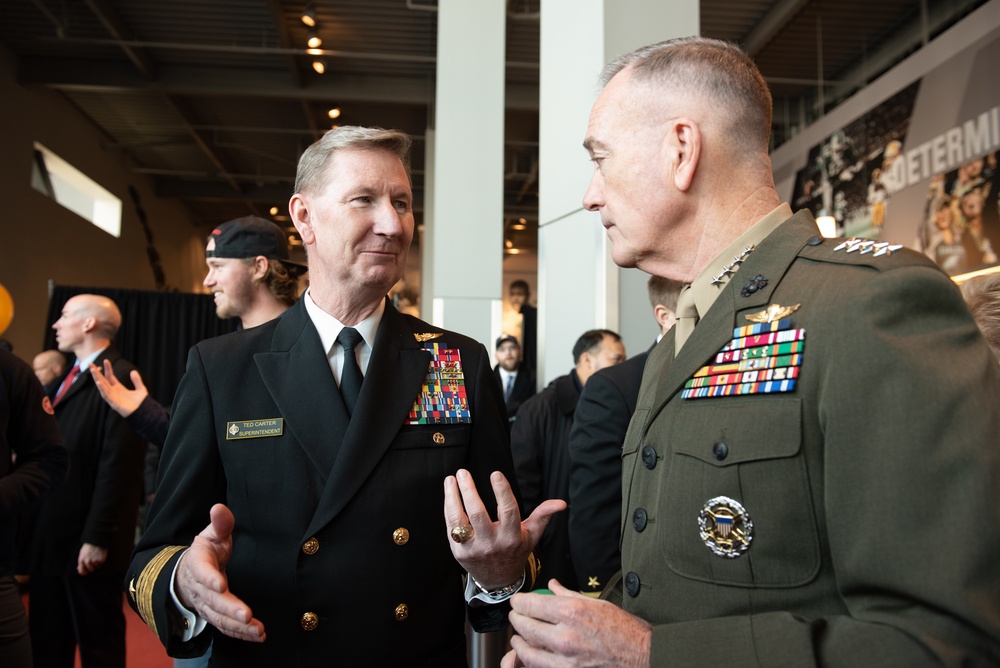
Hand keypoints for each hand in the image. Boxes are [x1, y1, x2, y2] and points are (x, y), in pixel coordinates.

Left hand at [77, 543, 106, 575]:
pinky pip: (101, 563)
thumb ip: (80, 562)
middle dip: (92, 567)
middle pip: (90, 570)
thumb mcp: (81, 553)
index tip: (85, 573)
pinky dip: (101, 560)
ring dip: (97, 563)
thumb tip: (79, 568)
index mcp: (81, 560)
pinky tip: (100, 555)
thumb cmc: (88, 546)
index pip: (82, 571)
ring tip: (97, 556)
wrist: (96, 540)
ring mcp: (95, 561)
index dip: (84, 573)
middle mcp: (88, 561)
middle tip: (93, 562)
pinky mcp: (101, 559)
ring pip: (97, 567)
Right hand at [90, 359, 147, 417]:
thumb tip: (133, 371)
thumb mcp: (140, 389)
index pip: (110, 376)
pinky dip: (102, 389)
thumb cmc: (141, 403)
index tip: (106, 360)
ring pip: (102, 386)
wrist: (143, 413)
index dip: (108, 368)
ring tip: (93, 370)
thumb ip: (137, 380)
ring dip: (97, 378)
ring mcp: (112, 397)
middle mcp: (113, 392)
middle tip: (90, 363)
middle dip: (96, 372)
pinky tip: (98, 382)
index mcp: (118, 388)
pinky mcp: (113, 403)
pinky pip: (106, 395)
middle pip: (103, 380)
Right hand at [175, 504, 264, 642]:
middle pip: (212, 600)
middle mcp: (199, 588)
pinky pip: (225, 627)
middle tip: (246, 615)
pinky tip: (257, 635)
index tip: (221, 584)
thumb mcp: (212, 534)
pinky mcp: (214, 615)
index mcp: (198, 563)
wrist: (190, 573)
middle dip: (229, 608)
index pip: (201, 571)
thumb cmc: (207, 551)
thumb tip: (219, 507)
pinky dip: (240, 633)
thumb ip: (220, 523)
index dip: (210, 579)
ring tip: (257, 629)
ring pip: (219, 618)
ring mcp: (205, 604)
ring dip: (238, 626)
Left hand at [443, 469, 565, 589]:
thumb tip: (561, 503)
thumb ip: (544, 515)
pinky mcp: (459, 551)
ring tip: (451, 479)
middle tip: (463, 472)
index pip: (508, 511)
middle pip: (478, 514)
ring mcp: (473, 549)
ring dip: (453, 497)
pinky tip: (449, 492)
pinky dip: (449, 507)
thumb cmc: (516, 551)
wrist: (498, 580)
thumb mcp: (532, 535)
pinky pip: (451, 526)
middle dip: (469, 491)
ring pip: (460, 520)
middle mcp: (492, 544)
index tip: (495, 474)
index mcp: (512, 537)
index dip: (502, 492)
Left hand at [503, 579, 651, 667]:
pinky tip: (533, 653)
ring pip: (527, 651)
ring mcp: (565, 660)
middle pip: (525, 627)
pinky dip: (532, 660)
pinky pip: (540, 667)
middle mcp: (565, 637)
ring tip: (519, 637)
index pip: (531, 605)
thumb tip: (552, 586)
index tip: (517, 601)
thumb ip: (568, 595)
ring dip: (519, 642)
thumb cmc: (624, 630)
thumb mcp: (596, 604)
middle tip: (516, 616)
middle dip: (516, 620)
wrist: (641, 655)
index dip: (519, 602)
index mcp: (572, 613)